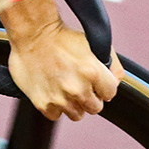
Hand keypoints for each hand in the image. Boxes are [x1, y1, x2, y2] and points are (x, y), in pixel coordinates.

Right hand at [3, 15, 122, 121]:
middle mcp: (78, 89)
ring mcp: (60, 99)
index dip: (103, 86)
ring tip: (65, 87)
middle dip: (90, 96)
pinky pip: (56, 115)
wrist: (32, 33)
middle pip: (95, 107)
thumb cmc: (60, 35)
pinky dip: (55, 106)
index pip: (110, 93)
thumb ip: (112, 63)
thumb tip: (116, 80)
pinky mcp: (44, 104)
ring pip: (77, 114)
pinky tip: (52, 90)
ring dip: (73, 103)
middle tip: (79, 83)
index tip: (94, 81)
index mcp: (93, 73)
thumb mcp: (92, 42)